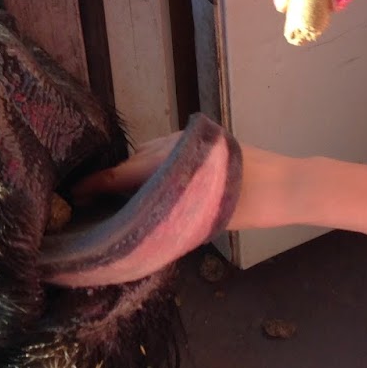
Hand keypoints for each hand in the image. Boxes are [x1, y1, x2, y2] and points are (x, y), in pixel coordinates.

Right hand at [72, 133, 295, 232]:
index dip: (96, 184)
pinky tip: (152, 181)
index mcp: (173, 164)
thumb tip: (140, 228)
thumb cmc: (252, 208)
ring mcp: (190, 140)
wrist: (291, 185)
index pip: (123, 173)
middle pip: (133, 161)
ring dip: (133, 171)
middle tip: (93, 200)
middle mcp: (176, 145)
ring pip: (149, 153)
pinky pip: (165, 150)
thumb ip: (169, 219)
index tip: (75, 194)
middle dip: (112, 179)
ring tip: (120, 194)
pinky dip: (152, 164)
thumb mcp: (204, 221)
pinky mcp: (203, 142)